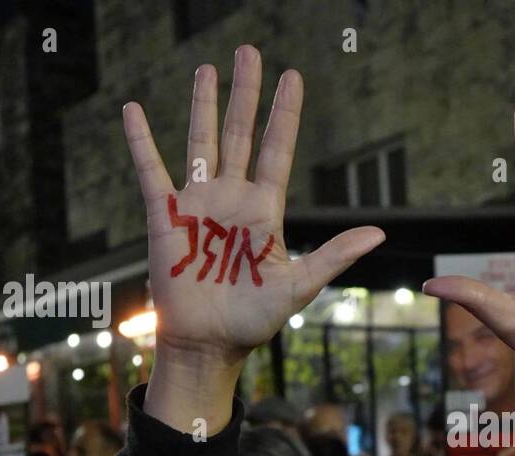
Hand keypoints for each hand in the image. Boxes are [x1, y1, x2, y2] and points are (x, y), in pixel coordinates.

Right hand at [123, 47, 384, 430]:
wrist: (210, 343)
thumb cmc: (255, 319)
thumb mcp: (300, 286)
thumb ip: (335, 256)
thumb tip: (380, 234)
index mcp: (265, 210)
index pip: (277, 150)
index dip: (284, 114)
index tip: (293, 77)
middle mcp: (232, 198)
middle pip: (241, 134)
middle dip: (246, 93)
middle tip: (250, 52)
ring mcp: (198, 203)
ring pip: (202, 141)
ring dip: (203, 104)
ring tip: (207, 68)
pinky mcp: (164, 217)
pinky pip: (151, 171)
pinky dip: (141, 142)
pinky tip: (134, 110)